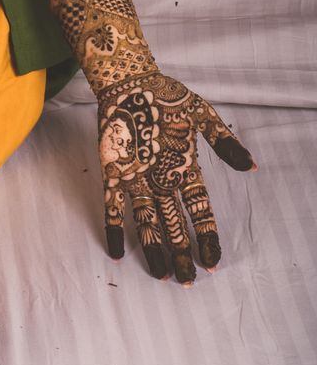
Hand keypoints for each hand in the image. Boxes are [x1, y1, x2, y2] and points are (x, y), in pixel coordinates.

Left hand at [96, 71, 257, 285]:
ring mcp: (137, 179)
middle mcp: (162, 180)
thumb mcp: (201, 116)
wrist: (131, 82)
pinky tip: (116, 251)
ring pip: (147, 222)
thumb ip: (223, 141)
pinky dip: (113, 228)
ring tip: (161, 276)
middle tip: (187, 281)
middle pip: (175, 224)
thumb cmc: (167, 97)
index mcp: (184, 169)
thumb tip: (251, 166)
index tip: (212, 262)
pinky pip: (113, 204)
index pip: (200, 211)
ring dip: (153, 249)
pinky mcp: (114, 172)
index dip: (206, 237)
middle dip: (181, 253)